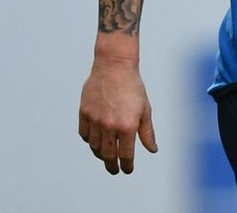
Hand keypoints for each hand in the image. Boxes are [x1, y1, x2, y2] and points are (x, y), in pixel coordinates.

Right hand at [78, 57, 157, 174]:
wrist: (114, 66)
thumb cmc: (132, 86)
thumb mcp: (145, 110)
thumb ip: (147, 132)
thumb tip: (152, 150)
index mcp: (127, 126)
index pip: (125, 155)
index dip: (127, 166)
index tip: (127, 169)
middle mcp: (109, 125)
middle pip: (108, 155)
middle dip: (112, 166)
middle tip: (114, 170)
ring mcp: (95, 119)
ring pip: (94, 146)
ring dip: (100, 154)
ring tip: (105, 155)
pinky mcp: (84, 112)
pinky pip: (84, 134)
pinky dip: (89, 140)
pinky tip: (94, 140)